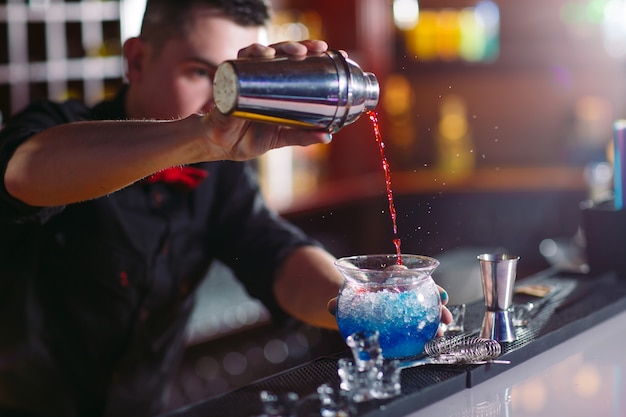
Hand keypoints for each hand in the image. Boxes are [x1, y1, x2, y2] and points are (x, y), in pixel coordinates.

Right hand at [200, 40, 333, 160]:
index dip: (315, 56)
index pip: (298, 64)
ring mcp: (248, 75)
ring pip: (266, 51)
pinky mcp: (232, 78)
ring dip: (282, 46)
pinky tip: (264, 54)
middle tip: (318, 48)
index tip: (333, 53)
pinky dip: (252, 53)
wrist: (221, 145)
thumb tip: (327, 136)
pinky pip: (242, 59)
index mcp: (278, 88)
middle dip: (303, 46)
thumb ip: (302, 136)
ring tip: (295, 51)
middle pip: (285, 53)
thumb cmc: (249, 138)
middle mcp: (264, 77)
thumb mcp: (281, 137)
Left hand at [326, 285, 453, 336]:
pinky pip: (422, 319)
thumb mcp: (347, 300)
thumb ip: (340, 302)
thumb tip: (331, 306)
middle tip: (444, 306)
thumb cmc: (354, 299)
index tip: (418, 276)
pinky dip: (430, 327)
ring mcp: (407, 302)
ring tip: (444, 327)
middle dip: (434, 295)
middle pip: (421, 288)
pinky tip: (435, 338)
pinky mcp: (409, 316)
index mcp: (385, 278)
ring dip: (438, 314)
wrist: (356, 306)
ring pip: (426, 304)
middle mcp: (400, 288)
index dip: (410, 274)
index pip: (398, 272)